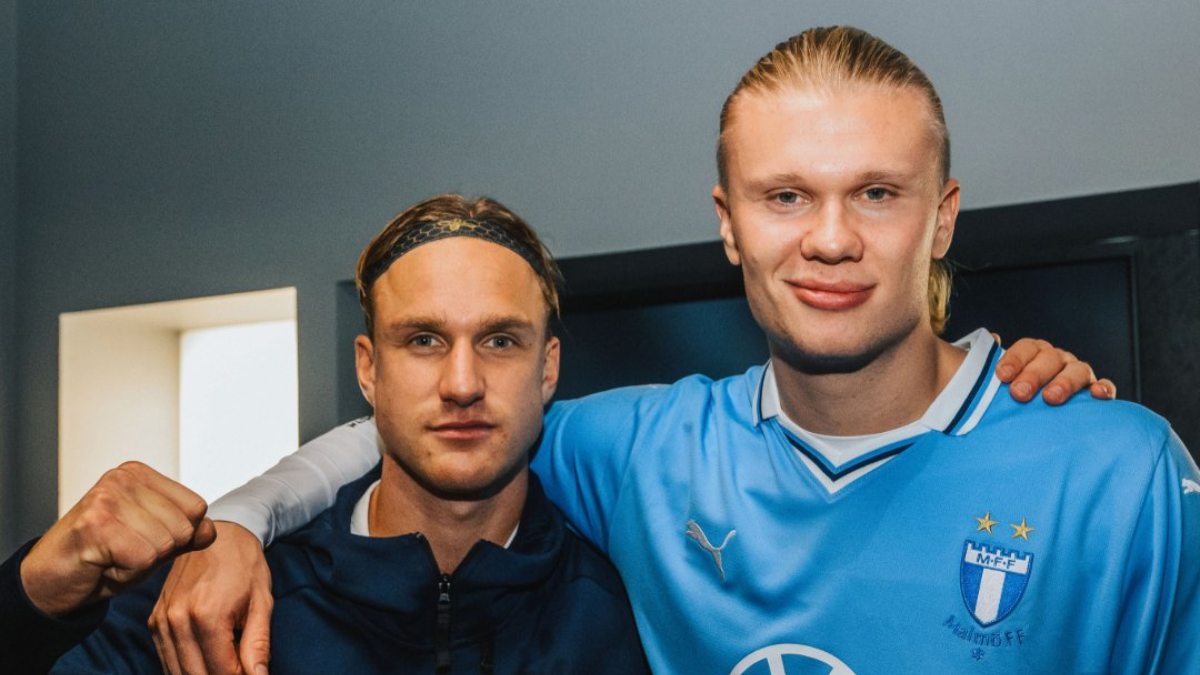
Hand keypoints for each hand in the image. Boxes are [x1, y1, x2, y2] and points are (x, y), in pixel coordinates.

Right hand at [19, 461, 215, 616]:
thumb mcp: (155, 542)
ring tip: (112, 556)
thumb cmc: (104, 558)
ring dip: (141, 563)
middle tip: (123, 551)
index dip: (177, 536)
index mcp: (141, 474)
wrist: (50, 581)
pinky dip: (126, 572)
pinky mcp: (95, 524)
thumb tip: (210, 530)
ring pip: (165, 544)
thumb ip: (186, 533)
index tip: (141, 539)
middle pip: (183, 527)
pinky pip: (143, 559)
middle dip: (158, 552)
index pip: (197, 507)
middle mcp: (124, 477)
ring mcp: (108, 497)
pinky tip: (103, 564)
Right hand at [149, 521, 272, 674]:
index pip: (221, 672)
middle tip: (239, 670)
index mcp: (207, 616)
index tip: (251, 672)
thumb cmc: (246, 566)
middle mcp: (177, 621)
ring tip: (225, 662)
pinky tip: (206, 658)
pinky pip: (166, 658)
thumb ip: (258, 646)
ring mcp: (161, 621)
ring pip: (177, 672)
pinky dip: (185, 666)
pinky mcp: (154, 620)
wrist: (222, 533)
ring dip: (201, 674)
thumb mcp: (262, 604)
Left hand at [995, 336, 1116, 404]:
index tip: (1001, 375)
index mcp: (1034, 353)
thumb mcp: (997, 381)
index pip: (1027, 347)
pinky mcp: (1096, 392)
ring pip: (1077, 370)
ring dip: (1064, 382)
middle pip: (1050, 359)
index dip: (1014, 359)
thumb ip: (988, 361)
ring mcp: (1078, 374)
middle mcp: (1057, 360)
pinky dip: (1103, 388)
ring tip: (1051, 398)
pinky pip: (1105, 387)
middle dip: (1034, 374)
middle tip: (1019, 393)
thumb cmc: (1012, 398)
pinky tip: (1096, 395)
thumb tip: (993, 339)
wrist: (1034, 422)